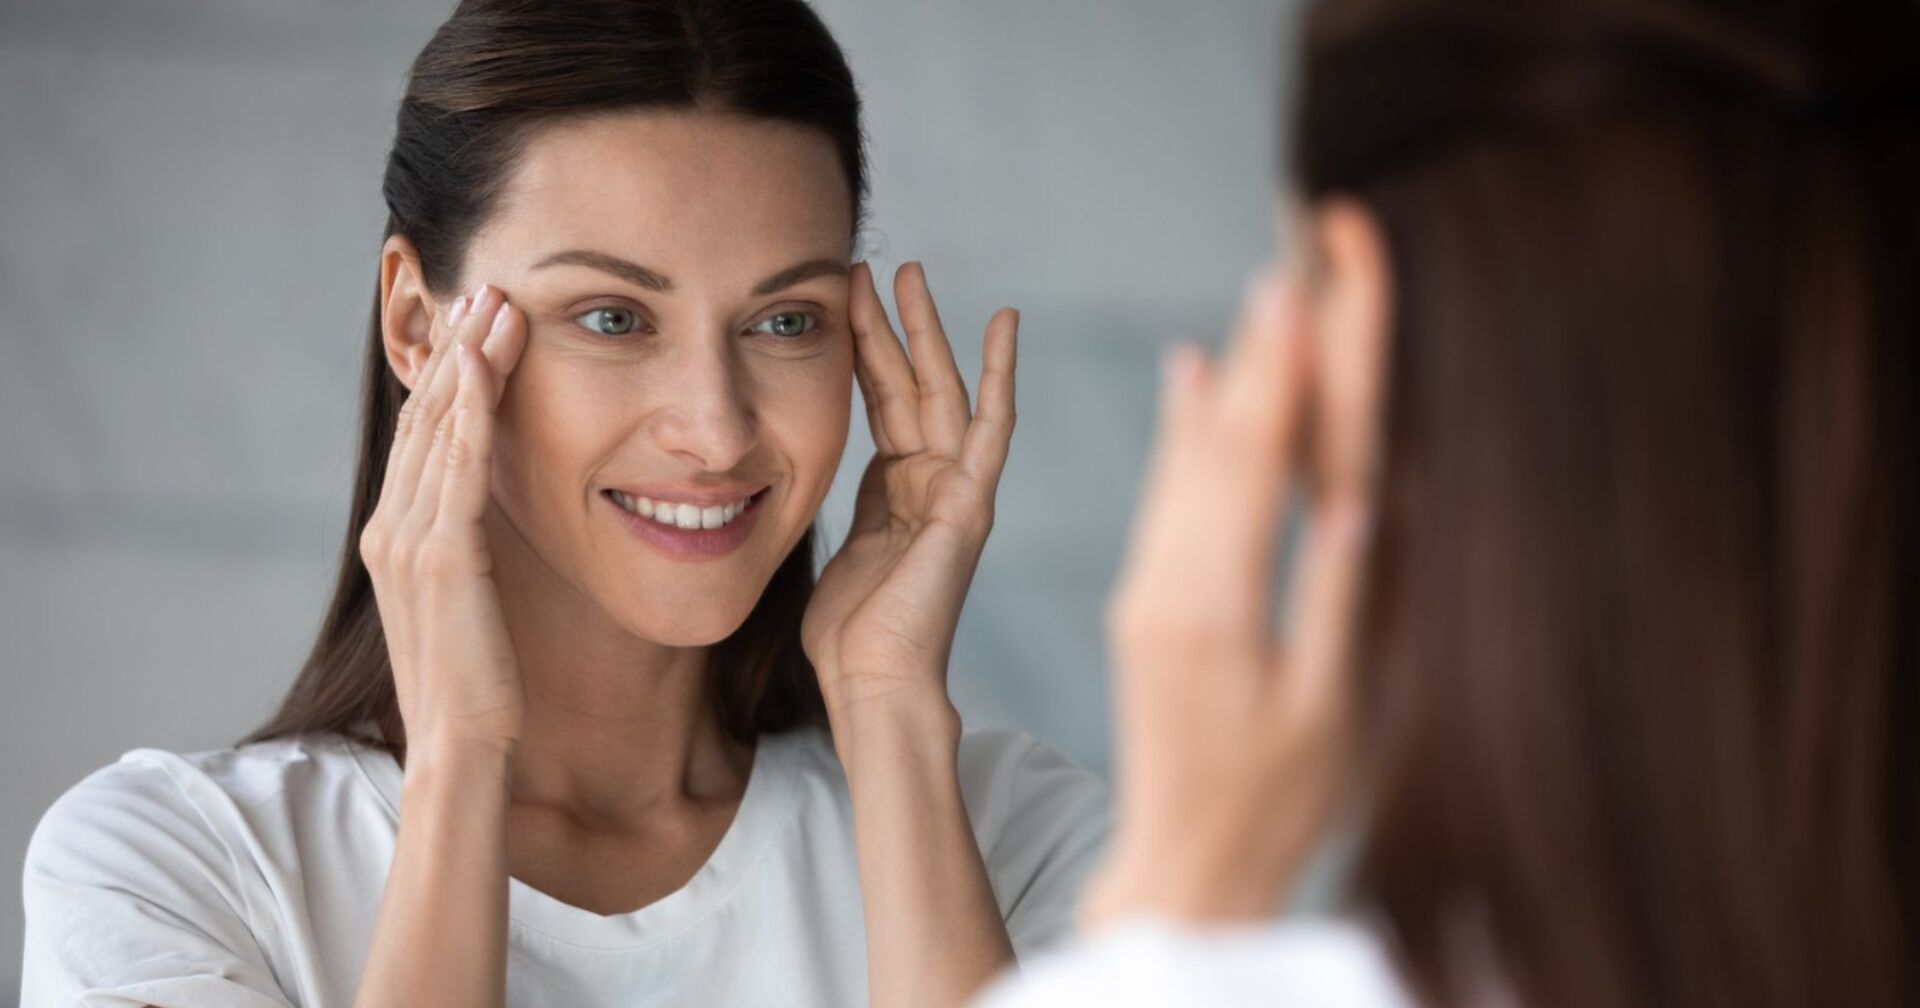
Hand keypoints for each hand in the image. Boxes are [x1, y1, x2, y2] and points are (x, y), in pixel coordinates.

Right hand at [359, 284, 530, 755]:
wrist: (463, 748)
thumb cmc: (478, 681)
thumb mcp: (471, 597)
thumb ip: (469, 547)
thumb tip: (491, 509)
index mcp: (395, 536)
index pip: (423, 435)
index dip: (450, 374)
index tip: (480, 320)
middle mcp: (390, 529)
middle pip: (426, 418)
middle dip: (458, 348)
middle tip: (489, 286)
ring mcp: (408, 541)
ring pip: (440, 428)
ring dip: (470, 360)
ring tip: (497, 303)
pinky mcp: (442, 557)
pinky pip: (457, 467)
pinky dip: (469, 410)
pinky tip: (485, 365)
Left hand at [801, 261, 1018, 718]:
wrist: (874, 684)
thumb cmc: (849, 637)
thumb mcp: (834, 549)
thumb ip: (840, 504)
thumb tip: (811, 472)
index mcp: (898, 492)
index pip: (882, 403)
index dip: (863, 351)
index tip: (842, 302)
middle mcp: (933, 483)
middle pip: (912, 385)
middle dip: (893, 325)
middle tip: (874, 266)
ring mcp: (957, 490)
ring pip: (942, 391)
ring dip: (926, 330)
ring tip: (909, 271)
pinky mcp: (971, 502)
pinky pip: (990, 426)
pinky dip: (999, 373)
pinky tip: (1002, 323)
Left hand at [1082, 268, 1371, 924]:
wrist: (1184, 869)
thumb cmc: (1277, 805)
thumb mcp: (1327, 711)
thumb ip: (1338, 599)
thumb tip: (1360, 493)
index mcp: (1217, 608)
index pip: (1259, 463)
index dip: (1284, 373)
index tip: (1303, 286)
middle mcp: (1169, 585)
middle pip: (1222, 444)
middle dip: (1264, 348)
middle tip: (1295, 256)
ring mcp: (1150, 592)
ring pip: (1189, 463)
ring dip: (1229, 376)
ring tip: (1264, 295)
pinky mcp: (1147, 605)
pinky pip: (1166, 500)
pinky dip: (1185, 434)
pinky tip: (1192, 376)